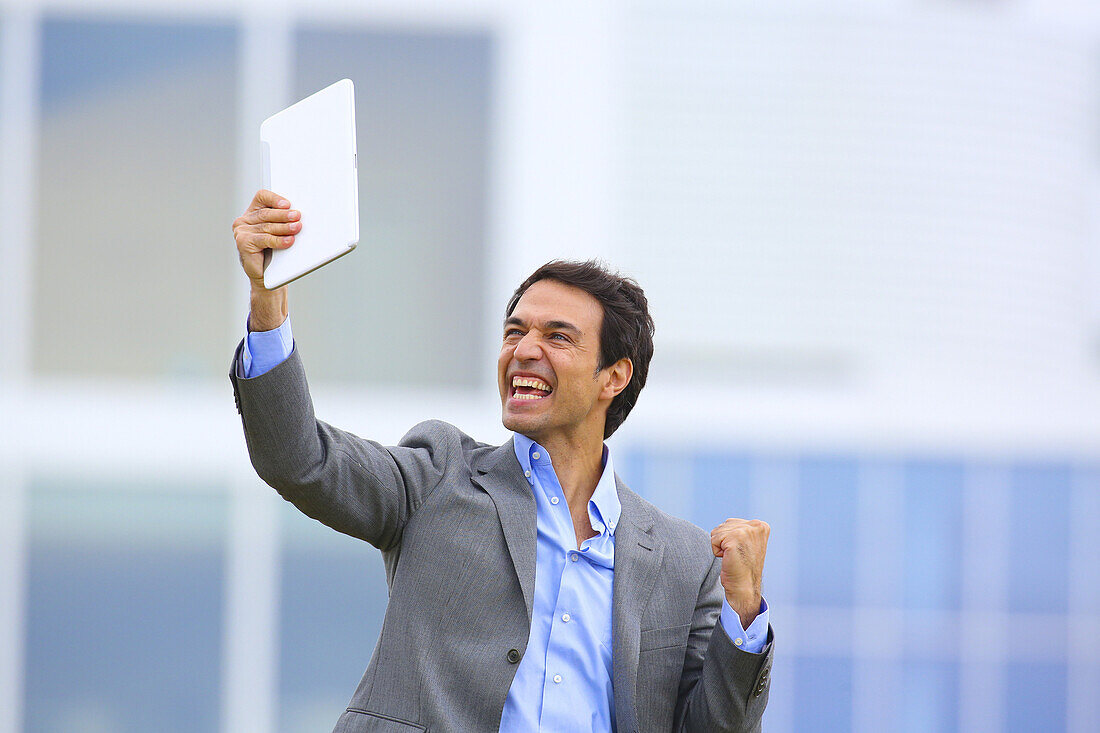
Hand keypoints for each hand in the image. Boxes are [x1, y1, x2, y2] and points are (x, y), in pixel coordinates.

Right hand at [233, 190, 298, 328]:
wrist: (266, 277)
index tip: (288, 204)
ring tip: (297, 228)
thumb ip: (283, 221)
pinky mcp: (243, 243)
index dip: (274, 199)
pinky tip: (289, 241)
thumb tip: (300, 214)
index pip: (262, 197)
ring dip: (284, 227)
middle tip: (298, 216)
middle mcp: (244, 220)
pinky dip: (278, 240)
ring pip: (266, 226)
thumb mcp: (279, 233)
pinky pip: (264, 239)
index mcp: (253, 212)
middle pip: (266, 213)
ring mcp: (242, 231)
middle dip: (284, 215)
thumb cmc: (274, 253)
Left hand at [710, 518, 769, 628]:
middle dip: (724, 542)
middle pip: (723, 525)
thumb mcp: (747, 543)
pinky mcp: (735, 538)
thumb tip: (726, 524)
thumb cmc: (743, 567)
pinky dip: (717, 551)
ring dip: (720, 547)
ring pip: (717, 532)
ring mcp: (746, 531)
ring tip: (733, 557)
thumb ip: (741, 530)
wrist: (744, 587)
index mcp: (761, 526)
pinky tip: (728, 559)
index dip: (730, 539)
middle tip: (736, 556)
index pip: (730, 523)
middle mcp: (756, 526)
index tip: (741, 552)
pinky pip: (714, 540)